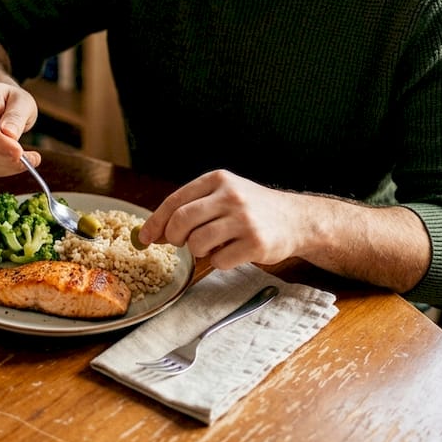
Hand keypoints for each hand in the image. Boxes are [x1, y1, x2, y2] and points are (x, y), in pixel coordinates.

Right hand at [0, 83, 41, 176]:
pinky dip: (0, 170)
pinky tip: (15, 165)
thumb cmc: (10, 99)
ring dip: (5, 166)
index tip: (18, 152)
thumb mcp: (21, 101)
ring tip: (29, 162)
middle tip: (32, 160)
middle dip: (5, 157)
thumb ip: (16, 115)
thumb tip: (10, 135)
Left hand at [138, 169, 306, 269]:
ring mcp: (245, 220)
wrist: (296, 219)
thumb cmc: (252, 209)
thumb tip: (154, 232)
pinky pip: (219, 260)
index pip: (176, 200)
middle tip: (179, 243)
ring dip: (197, 251)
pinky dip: (218, 262)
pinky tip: (231, 252)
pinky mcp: (256, 244)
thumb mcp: (224, 195)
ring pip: (198, 243)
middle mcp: (231, 196)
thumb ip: (192, 208)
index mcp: (218, 180)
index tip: (145, 237)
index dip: (156, 221)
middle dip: (173, 237)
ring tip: (211, 246)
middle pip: (182, 220)